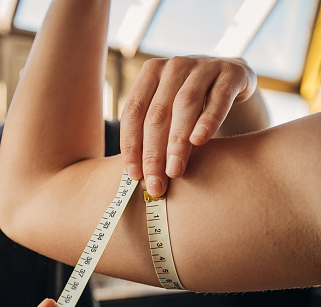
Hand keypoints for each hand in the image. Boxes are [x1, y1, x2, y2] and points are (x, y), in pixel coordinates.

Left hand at [120, 55, 256, 196]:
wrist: (231, 77)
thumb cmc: (190, 102)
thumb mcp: (168, 109)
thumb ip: (152, 134)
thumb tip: (137, 176)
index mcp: (150, 73)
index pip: (133, 112)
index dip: (131, 144)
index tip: (133, 174)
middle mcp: (174, 66)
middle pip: (157, 113)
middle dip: (154, 152)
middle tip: (156, 182)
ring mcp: (204, 66)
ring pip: (185, 105)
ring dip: (177, 142)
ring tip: (175, 170)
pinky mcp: (232, 73)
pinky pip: (218, 98)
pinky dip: (208, 120)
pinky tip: (200, 141)